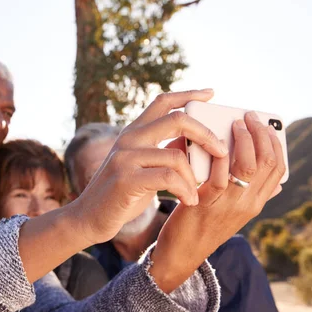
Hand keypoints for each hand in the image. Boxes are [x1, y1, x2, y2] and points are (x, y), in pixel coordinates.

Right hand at [68, 89, 227, 244]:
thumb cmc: (121, 195)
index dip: (189, 94)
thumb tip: (194, 141)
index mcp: (133, 132)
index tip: (211, 93)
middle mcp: (128, 138)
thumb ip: (162, 151)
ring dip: (194, 177)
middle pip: (177, 120)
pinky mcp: (126, 179)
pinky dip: (185, 190)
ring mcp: (125, 157)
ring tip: (197, 194)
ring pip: (176, 155)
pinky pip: (168, 178)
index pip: (163, 101)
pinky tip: (189, 201)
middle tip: (222, 151)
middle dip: (206, 134)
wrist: (89, 218)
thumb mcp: (143, 167)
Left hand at [149, 111, 285, 291]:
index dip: (275, 143)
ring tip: (234, 123)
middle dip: (260, 133)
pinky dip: (219, 155)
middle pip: (267, 162)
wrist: (182, 253)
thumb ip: (247, 192)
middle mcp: (249, 204)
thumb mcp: (231, 210)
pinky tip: (213, 141)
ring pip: (248, 166)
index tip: (265, 124)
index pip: (278, 168)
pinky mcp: (207, 203)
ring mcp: (230, 205)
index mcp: (257, 203)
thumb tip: (270, 180)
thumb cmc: (203, 224)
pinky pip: (219, 175)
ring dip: (243, 139)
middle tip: (248, 116)